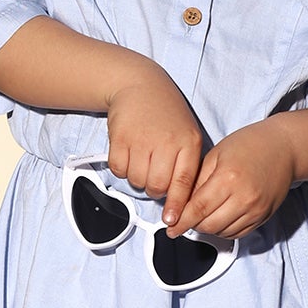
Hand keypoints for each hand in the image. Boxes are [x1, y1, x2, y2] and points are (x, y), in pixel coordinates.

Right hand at [103, 66, 204, 216]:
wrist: (140, 85)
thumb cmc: (167, 115)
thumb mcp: (187, 134)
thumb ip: (186, 165)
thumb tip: (180, 202)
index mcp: (188, 142)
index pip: (184, 182)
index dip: (177, 205)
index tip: (172, 222)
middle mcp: (166, 141)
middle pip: (157, 186)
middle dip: (154, 188)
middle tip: (153, 175)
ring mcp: (141, 139)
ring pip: (136, 181)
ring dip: (137, 178)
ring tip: (142, 159)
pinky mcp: (119, 137)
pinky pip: (118, 170)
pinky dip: (122, 168)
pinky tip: (129, 153)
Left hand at [166, 121, 293, 240]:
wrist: (284, 148)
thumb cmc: (249, 145)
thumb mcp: (215, 155)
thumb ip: (197, 181)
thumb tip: (181, 205)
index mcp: (228, 178)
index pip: (197, 209)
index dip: (181, 221)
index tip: (170, 227)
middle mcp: (244, 197)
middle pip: (209, 225)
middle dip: (193, 225)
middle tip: (186, 218)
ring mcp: (256, 209)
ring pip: (222, 232)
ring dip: (209, 228)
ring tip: (205, 214)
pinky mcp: (264, 216)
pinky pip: (238, 234)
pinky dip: (224, 230)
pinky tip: (220, 217)